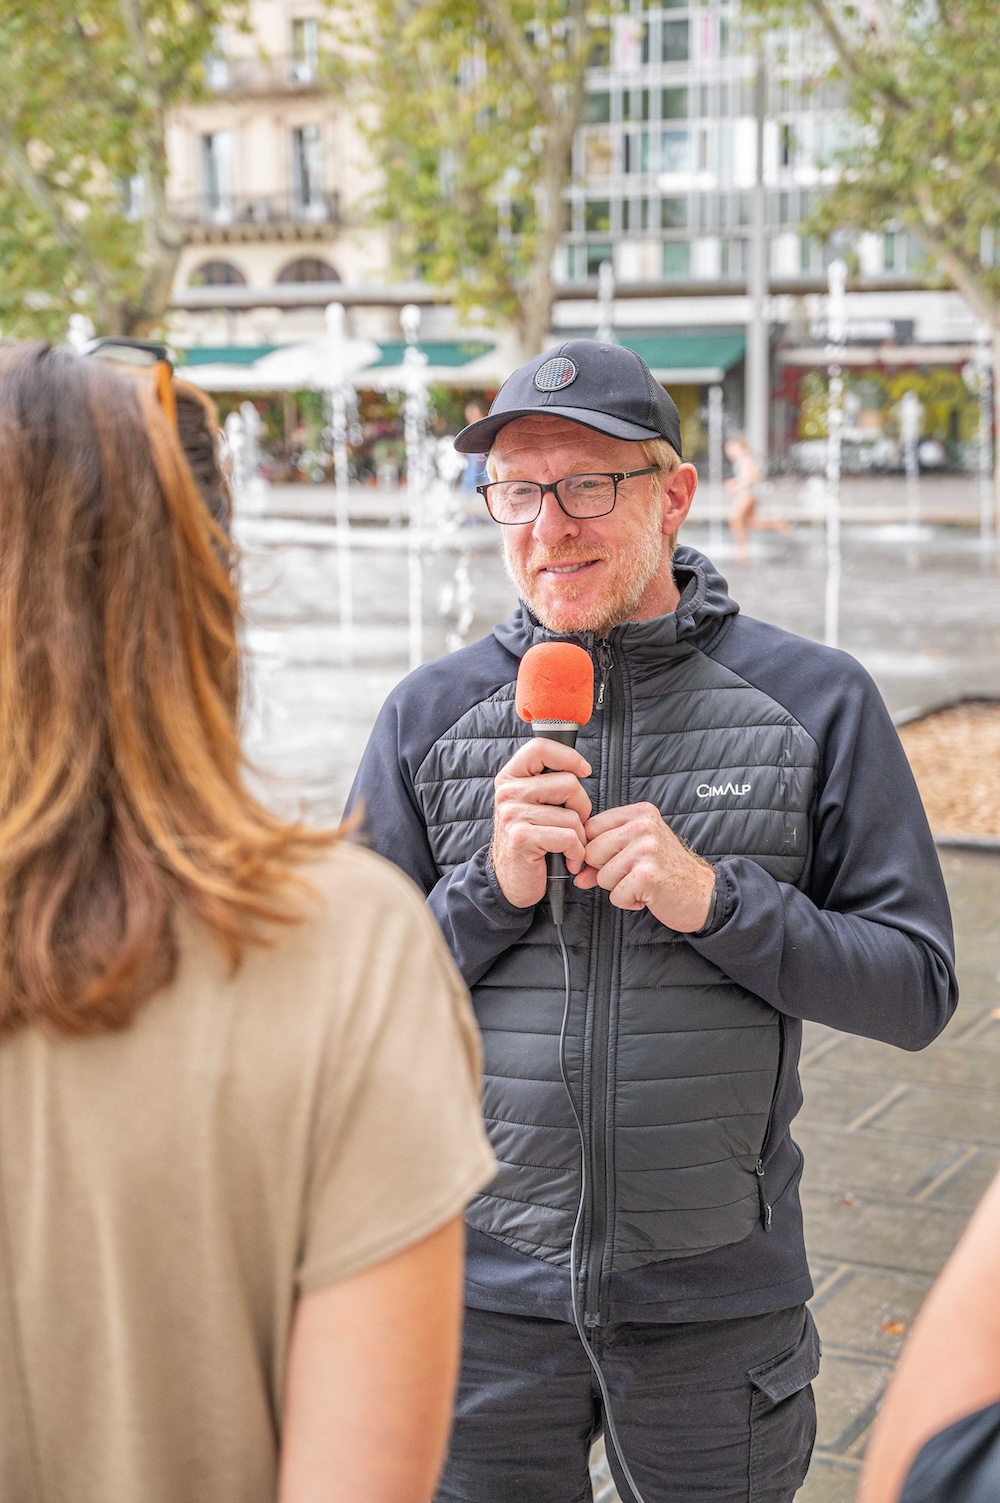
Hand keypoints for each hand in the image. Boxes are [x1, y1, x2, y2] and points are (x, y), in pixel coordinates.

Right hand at [491, 738, 592, 908]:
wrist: (510, 881)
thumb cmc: (531, 842)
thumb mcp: (533, 805)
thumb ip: (548, 783)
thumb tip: (580, 768)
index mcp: (511, 778)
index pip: (540, 747)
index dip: (569, 756)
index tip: (583, 771)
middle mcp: (507, 792)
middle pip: (568, 782)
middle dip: (581, 807)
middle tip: (573, 825)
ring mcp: (512, 814)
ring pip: (572, 815)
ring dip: (580, 836)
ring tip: (568, 846)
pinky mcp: (521, 837)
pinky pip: (569, 837)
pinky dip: (577, 853)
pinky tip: (568, 860)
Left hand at [574, 802, 715, 932]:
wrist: (703, 894)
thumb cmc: (667, 871)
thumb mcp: (636, 852)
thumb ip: (603, 857)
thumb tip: (577, 875)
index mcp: (640, 813)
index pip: (591, 827)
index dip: (594, 850)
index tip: (613, 860)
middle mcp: (643, 826)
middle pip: (592, 851)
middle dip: (606, 870)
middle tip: (634, 873)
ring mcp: (647, 849)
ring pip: (601, 875)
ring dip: (619, 888)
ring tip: (643, 883)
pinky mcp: (647, 875)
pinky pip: (615, 895)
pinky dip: (628, 901)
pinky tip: (648, 894)